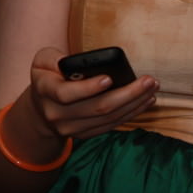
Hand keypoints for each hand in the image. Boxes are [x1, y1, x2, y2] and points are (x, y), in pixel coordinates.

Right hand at [27, 46, 158, 140]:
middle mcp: (57, 115)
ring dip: (134, 104)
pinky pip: (111, 125)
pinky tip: (145, 102)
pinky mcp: (85, 134)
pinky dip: (130, 113)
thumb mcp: (42, 60)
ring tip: (152, 89)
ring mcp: (71, 128)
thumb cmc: (46, 76)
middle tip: (149, 81)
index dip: (87, 88)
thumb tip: (84, 62)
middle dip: (126, 94)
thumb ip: (56, 58)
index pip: (66, 94)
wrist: (40, 108)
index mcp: (45, 92)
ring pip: (108, 118)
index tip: (109, 78)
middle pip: (96, 108)